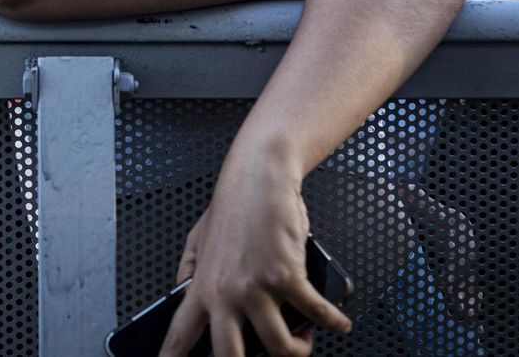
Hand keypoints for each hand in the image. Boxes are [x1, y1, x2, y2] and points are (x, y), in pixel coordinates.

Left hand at [159, 155, 350, 356]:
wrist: (258, 178)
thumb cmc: (233, 206)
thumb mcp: (198, 239)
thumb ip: (189, 271)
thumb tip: (181, 294)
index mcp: (201, 287)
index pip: (180, 334)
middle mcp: (225, 293)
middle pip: (229, 356)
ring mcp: (255, 288)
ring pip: (280, 348)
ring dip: (298, 350)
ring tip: (303, 339)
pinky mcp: (286, 278)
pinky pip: (315, 315)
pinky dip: (332, 322)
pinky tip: (338, 322)